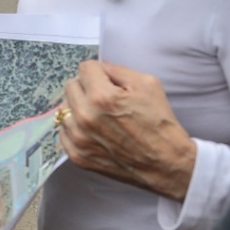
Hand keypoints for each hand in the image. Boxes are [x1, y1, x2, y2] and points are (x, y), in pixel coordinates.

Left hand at [58, 61, 196, 200]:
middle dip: (87, 87)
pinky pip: (64, 132)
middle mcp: (85, 117)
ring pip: (65, 109)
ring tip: (99, 116)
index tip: (107, 81)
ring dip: (79, 108)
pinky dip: (76, 128)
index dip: (98, 72)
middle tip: (104, 97)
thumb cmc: (159, 123)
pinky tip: (93, 131)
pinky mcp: (77, 155)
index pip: (85, 68)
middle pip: (71, 86)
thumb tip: (99, 67)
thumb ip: (117, 70)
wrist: (166, 163)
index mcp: (102, 97)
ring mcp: (79, 139)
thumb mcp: (147, 84)